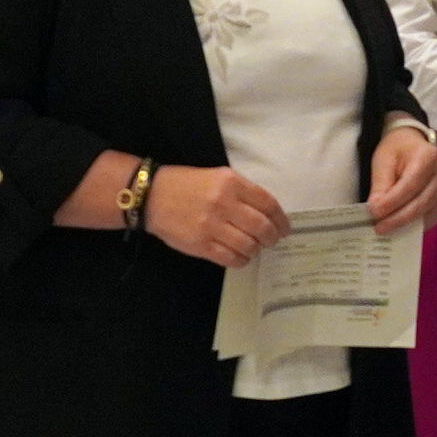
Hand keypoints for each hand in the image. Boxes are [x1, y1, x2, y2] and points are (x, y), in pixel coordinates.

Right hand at [146, 164, 287, 267]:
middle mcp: (223, 203)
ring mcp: (211, 226)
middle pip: (262, 227)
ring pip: (249, 245)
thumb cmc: (187, 185)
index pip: (268, 204)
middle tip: (272, 241)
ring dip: (256, 249)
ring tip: (253, 247)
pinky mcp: (201, 244)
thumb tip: (267, 213)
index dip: (281, 219)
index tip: (284, 228)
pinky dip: (241, 260)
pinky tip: (240, 256)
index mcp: (231, 183)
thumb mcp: (218, 176)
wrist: (152, 196)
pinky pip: (231, 258)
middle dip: (272, 237)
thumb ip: (242, 191)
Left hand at [368, 127, 436, 236]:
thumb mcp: (384, 160)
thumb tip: (376, 210)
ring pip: (427, 213)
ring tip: (387, 230)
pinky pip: (432, 217)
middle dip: (398, 218)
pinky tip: (401, 228)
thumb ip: (381, 185)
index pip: (410, 185)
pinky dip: (416, 225)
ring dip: (406, 224)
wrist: (414, 145)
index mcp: (427, 158)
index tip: (374, 213)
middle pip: (421, 203)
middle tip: (379, 228)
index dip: (392, 202)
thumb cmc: (398, 150)